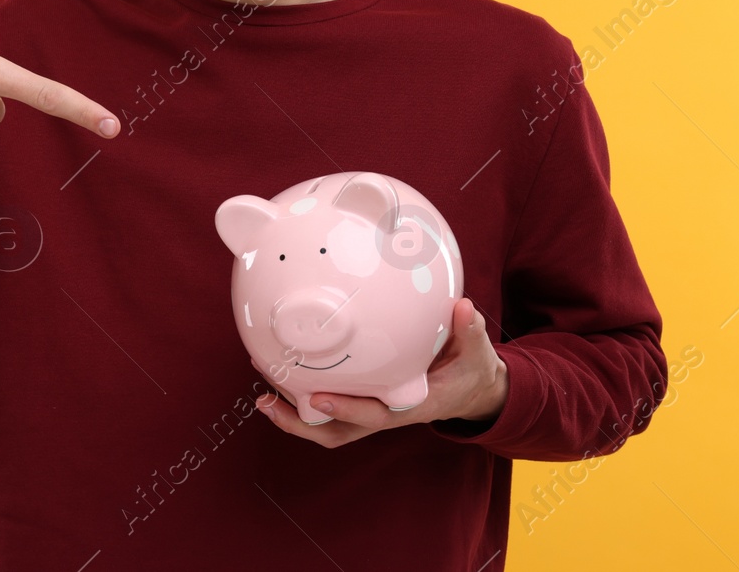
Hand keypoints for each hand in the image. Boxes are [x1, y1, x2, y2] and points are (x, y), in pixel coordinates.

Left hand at [254, 298, 507, 448]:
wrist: (469, 389)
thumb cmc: (469, 370)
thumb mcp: (476, 353)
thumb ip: (468, 331)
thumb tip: (462, 307)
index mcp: (412, 404)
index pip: (375, 415)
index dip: (346, 409)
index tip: (318, 398)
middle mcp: (386, 413)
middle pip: (337, 431)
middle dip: (300, 421)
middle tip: (267, 398)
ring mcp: (370, 410)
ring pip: (326, 427)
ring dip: (292, 414)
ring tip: (261, 391)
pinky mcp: (361, 402)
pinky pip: (326, 411)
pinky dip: (299, 401)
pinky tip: (278, 376)